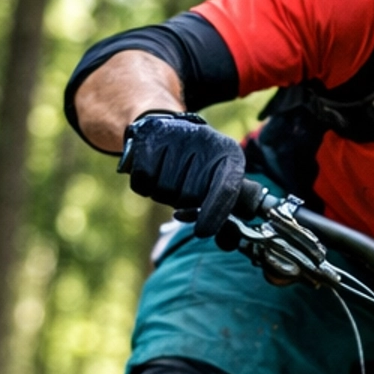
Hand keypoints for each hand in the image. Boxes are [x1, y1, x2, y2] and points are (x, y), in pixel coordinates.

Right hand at [118, 112, 244, 237]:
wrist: (171, 132)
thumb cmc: (200, 169)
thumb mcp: (220, 186)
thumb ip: (225, 216)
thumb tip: (224, 241)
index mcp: (231, 156)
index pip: (225, 189)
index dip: (214, 214)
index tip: (202, 232)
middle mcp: (206, 141)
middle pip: (189, 196)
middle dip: (183, 202)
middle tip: (184, 187)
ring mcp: (177, 136)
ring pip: (164, 190)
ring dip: (163, 194)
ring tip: (171, 176)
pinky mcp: (149, 137)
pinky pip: (143, 181)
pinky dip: (144, 186)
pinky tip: (153, 172)